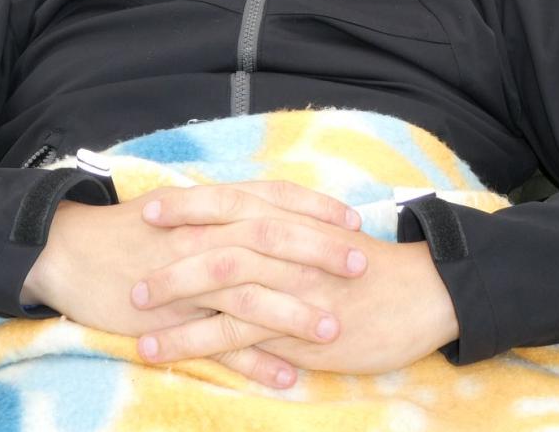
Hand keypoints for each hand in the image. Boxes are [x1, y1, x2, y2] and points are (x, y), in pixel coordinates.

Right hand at [21, 181, 365, 385]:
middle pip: (271, 240)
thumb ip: (228, 211)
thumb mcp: (184, 210)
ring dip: (293, 311)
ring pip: (248, 294)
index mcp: (211, 208)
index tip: (353, 221)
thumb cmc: (133, 229)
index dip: (315, 209)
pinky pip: (217, 344)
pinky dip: (253, 360)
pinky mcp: (171, 320)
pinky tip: (287, 375)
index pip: (273, 200)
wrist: (71, 251)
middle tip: (361, 265)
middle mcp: (204, 238)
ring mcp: (188, 281)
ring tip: (333, 327)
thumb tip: (275, 212)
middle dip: (319, 252)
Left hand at [133, 220, 459, 374]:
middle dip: (171, 259)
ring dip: (174, 306)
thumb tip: (252, 225)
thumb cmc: (377, 268)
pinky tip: (167, 353)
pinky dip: (198, 344)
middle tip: (132, 273)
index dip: (190, 205)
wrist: (426, 293)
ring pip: (221, 291)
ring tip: (135, 321)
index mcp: (295, 221)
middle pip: (218, 245)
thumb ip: (292, 230)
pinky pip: (239, 338)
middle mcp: (289, 250)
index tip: (151, 208)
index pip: (233, 204)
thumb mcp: (331, 236)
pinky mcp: (297, 332)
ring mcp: (292, 290)